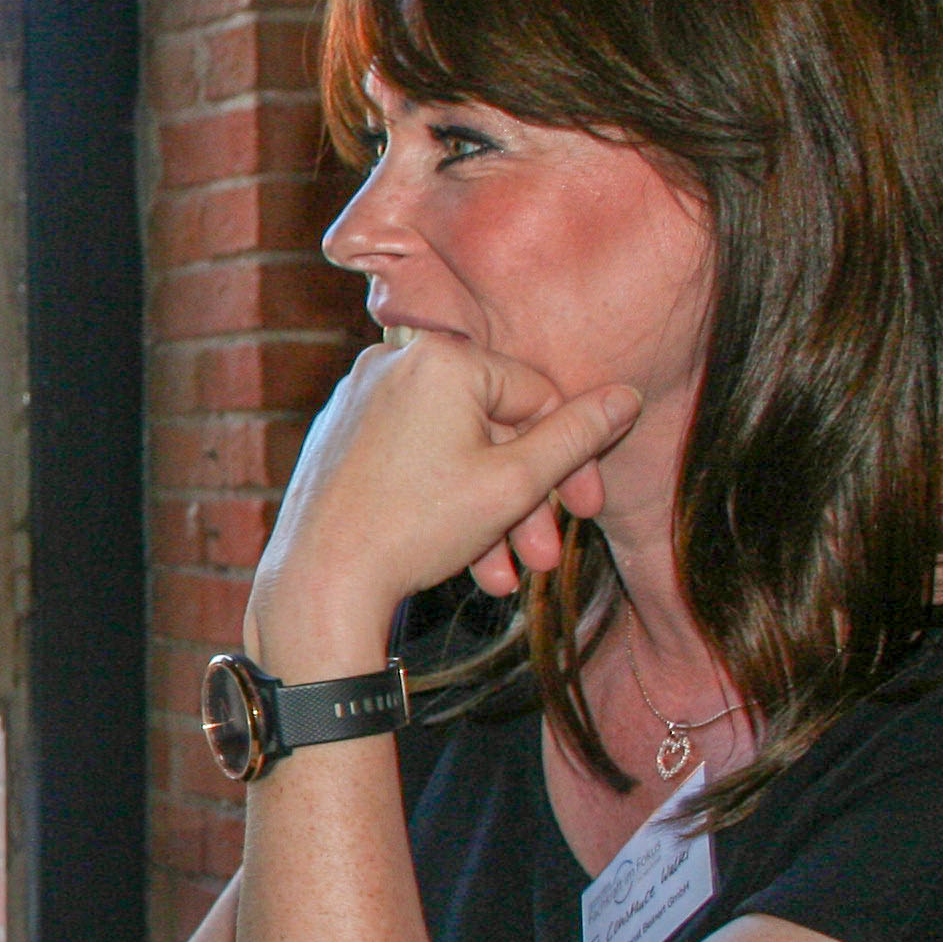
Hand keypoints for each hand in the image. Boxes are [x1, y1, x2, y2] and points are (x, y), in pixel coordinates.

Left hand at [253, 333, 641, 668]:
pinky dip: (443, 504)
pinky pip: (412, 460)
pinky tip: (466, 562)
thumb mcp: (515, 484)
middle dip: (528, 499)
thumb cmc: (415, 528)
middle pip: (493, 428)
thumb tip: (625, 397)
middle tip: (549, 557)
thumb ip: (577, 437)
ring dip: (490, 515)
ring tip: (508, 577)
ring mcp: (360, 399)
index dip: (572, 458)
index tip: (588, 511)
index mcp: (442, 358)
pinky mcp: (340, 436)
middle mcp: (394, 363)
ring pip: (454, 452)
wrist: (318, 583)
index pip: (537, 396)